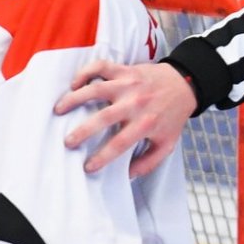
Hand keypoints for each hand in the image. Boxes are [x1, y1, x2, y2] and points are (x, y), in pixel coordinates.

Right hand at [56, 60, 195, 176]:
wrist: (184, 84)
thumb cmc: (172, 116)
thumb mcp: (167, 143)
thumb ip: (149, 162)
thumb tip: (129, 176)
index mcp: (146, 124)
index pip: (120, 144)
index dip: (102, 157)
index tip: (88, 167)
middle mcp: (136, 104)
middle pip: (103, 118)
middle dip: (82, 131)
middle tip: (68, 142)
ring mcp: (129, 85)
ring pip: (96, 89)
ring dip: (74, 99)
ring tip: (59, 111)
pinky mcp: (125, 70)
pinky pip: (100, 67)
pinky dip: (84, 73)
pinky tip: (73, 84)